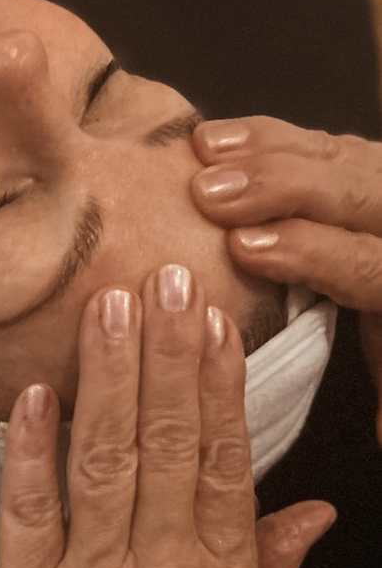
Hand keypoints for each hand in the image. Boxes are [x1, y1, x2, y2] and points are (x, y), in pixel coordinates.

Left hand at [0, 265, 334, 567]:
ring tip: (109, 307)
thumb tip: (313, 510)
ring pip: (106, 462)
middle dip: (168, 354)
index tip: (212, 317)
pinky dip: (32, 447)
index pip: (225, 461)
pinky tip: (37, 392)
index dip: (219, 383)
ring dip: (108, 378)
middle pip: (169, 445)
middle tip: (165, 277)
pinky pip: (29, 510)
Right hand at [191, 116, 381, 438]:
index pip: (370, 264)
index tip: (245, 249)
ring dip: (265, 151)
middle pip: (358, 191)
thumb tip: (375, 433)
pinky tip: (213, 138)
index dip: (312, 252)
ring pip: (339, 154)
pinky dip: (266, 135)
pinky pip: (320, 142)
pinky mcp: (361, 166)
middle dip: (281, 187)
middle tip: (209, 193)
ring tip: (202, 153)